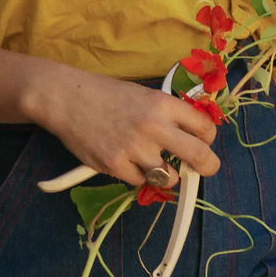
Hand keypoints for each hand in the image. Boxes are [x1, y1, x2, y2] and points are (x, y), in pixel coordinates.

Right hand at [36, 66, 219, 189]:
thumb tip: (192, 135)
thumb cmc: (107, 94)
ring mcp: (135, 149)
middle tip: (205, 168)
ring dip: (165, 173)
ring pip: (169, 177)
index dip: (207, 137)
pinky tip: (125, 159)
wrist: (67, 99)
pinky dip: (135, 174)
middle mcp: (153, 127)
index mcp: (162, 104)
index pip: (204, 127)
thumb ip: (167, 114)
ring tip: (152, 162)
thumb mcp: (143, 95)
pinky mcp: (116, 166)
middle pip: (199, 156)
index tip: (203, 141)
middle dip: (208, 166)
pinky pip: (139, 181)